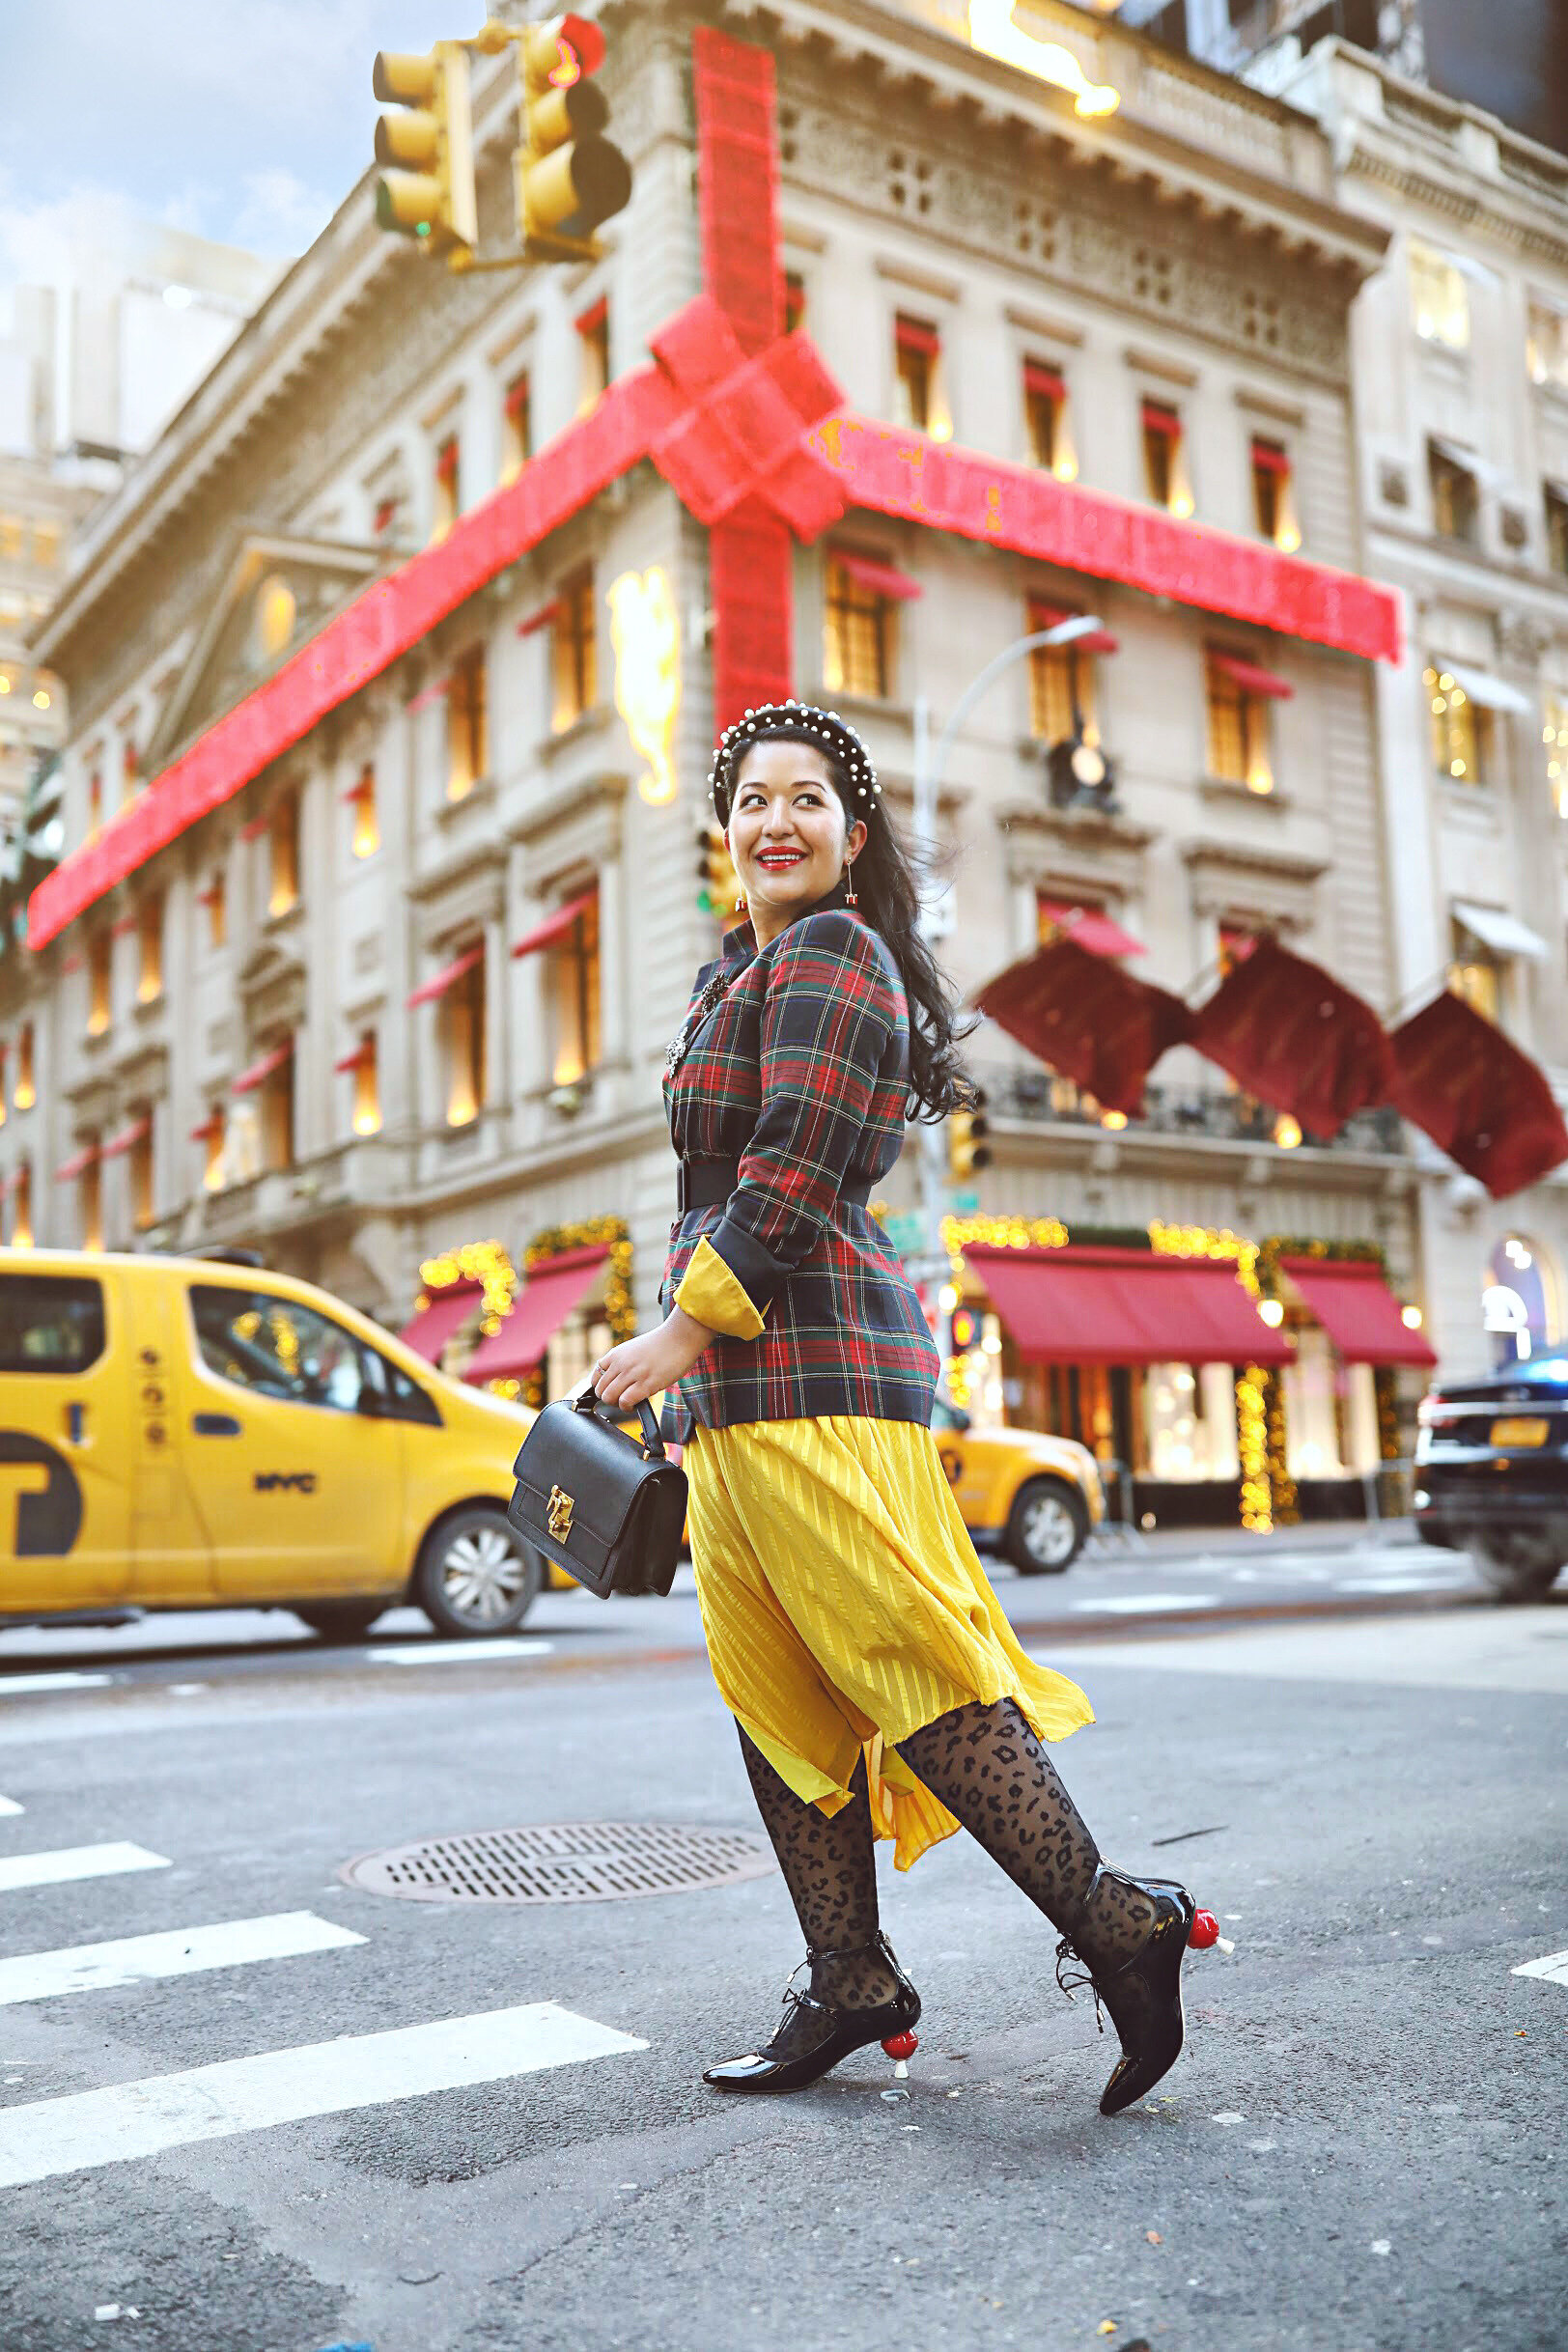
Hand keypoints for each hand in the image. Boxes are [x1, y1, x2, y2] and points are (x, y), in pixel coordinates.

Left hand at [589, 1308, 714, 1410]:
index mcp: (616, 1354)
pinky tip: (635, 1404)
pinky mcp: (646, 1383)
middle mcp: (621, 1363)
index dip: (601, 1388)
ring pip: (609, 1397)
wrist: (680, 1337)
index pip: (595, 1377)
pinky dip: (627, 1407)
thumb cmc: (661, 1345)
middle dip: (609, 1399)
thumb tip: (615, 1380)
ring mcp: (633, 1373)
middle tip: (621, 1398)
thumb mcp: (633, 1349)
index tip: (610, 1391)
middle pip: (601, 1390)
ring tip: (628, 1402)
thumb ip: (622, 1362)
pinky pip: (625, 1401)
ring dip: (617, 1404)